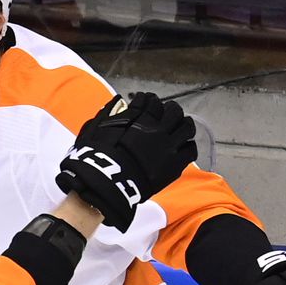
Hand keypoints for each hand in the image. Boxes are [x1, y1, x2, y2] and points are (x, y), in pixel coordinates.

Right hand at [55, 92, 197, 229]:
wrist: (107, 184)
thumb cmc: (96, 159)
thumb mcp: (95, 131)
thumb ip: (108, 113)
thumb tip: (118, 101)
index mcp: (140, 120)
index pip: (152, 101)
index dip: (149, 100)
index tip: (147, 103)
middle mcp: (158, 130)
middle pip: (174, 111)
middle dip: (170, 110)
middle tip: (166, 114)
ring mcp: (169, 148)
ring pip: (187, 127)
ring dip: (183, 125)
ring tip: (179, 127)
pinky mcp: (174, 165)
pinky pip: (190, 150)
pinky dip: (187, 146)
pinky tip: (181, 147)